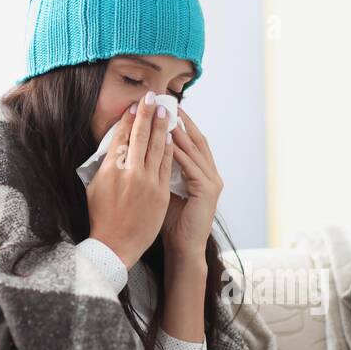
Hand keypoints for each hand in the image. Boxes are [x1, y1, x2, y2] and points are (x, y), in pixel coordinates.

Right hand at [86, 92, 174, 267]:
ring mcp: (147, 182)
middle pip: (140, 136)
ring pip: (157, 147)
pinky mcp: (160, 192)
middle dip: (147, 114)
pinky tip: (172, 136)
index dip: (130, 119)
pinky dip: (170, 148)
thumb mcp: (95, 187)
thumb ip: (105, 165)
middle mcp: (129, 172)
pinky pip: (167, 164)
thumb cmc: (102, 217)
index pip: (122, 136)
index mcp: (110, 169)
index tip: (135, 105)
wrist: (116, 244)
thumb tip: (113, 147)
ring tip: (166, 111)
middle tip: (152, 97)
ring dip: (162, 126)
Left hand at [160, 107, 222, 259]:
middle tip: (166, 101)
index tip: (161, 107)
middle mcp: (210, 173)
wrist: (183, 248)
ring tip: (165, 114)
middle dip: (181, 120)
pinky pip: (191, 165)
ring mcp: (212, 181)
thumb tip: (138, 149)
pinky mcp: (208, 190)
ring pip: (194, 149)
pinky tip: (167, 140)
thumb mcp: (163, 189)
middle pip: (196, 139)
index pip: (189, 141)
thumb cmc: (169, 223)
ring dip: (179, 131)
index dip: (177, 124)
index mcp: (201, 172)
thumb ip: (158, 170)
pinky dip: (179, 152)